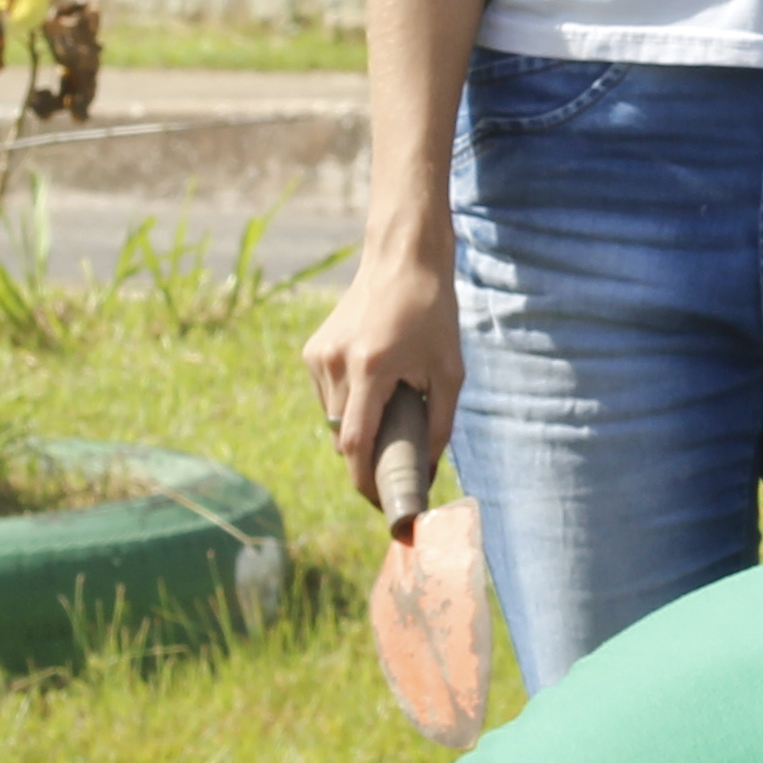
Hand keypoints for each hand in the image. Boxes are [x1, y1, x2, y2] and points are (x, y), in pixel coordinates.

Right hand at [303, 237, 464, 508]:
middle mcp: (336, 363)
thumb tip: (429, 468)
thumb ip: (438, 422)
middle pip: (342, 435)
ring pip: (331, 418)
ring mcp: (319, 356)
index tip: (379, 502)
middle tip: (396, 470)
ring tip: (390, 421)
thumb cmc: (434, 313)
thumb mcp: (450, 370)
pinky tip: (375, 391)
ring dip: (357, 430)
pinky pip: (328, 396)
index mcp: (371, 369)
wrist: (402, 259)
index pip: (355, 444)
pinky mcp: (313, 350)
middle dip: (366, 458)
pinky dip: (348, 405)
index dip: (364, 480)